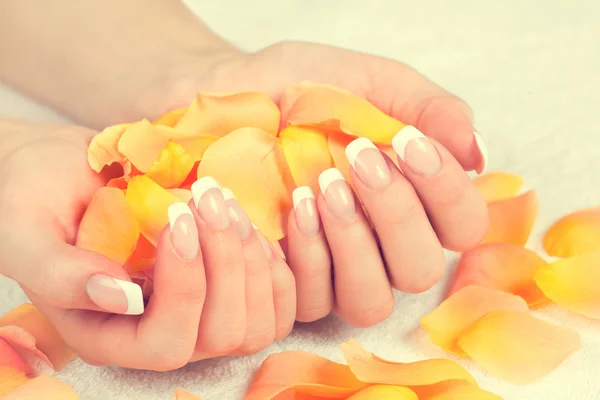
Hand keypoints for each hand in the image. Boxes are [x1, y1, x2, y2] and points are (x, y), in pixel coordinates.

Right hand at [0, 121, 294, 369]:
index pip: (165, 345)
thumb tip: (122, 296)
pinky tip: (248, 211)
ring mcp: (201, 307)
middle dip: (226, 263)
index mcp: (110, 334)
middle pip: (223, 334)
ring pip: (259, 318)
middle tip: (207, 198)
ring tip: (222, 199)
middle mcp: (161, 329)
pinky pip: (277, 292)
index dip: (184, 289)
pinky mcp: (227, 281)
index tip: (176, 218)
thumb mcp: (26, 232)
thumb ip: (59, 274)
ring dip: (252, 255)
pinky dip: (275, 253)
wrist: (62, 170)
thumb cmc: (31, 199)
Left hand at [148, 41, 488, 325]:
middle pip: (422, 270)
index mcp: (412, 198)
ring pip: (371, 300)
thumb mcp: (368, 80)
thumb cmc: (299, 88)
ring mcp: (336, 272)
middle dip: (397, 216)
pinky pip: (313, 299)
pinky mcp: (291, 286)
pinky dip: (308, 255)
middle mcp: (381, 245)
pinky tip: (294, 207)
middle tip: (360, 159)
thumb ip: (426, 109)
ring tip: (324, 186)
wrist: (228, 94)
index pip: (462, 223)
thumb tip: (477, 153)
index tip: (407, 142)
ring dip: (355, 244)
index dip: (446, 192)